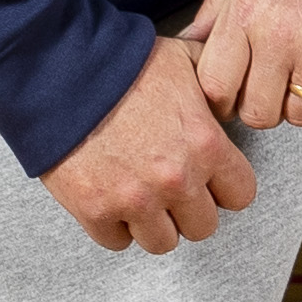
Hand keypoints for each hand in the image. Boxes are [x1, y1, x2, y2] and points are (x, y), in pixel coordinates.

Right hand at [41, 39, 260, 255]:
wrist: (61, 70)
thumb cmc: (122, 63)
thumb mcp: (183, 60)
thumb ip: (216, 85)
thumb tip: (229, 101)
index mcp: (205, 144)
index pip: (240, 194)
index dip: (224, 186)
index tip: (209, 179)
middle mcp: (176, 179)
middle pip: (203, 226)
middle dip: (188, 208)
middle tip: (169, 187)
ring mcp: (136, 200)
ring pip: (163, 242)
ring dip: (153, 222)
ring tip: (139, 196)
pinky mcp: (96, 210)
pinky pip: (117, 241)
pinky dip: (113, 225)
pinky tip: (109, 197)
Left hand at [185, 0, 301, 130]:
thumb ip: (217, 7)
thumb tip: (190, 46)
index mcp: (247, 8)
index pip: (215, 86)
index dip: (221, 97)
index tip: (233, 92)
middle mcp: (282, 34)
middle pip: (257, 113)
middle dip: (262, 103)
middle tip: (275, 81)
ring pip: (301, 117)